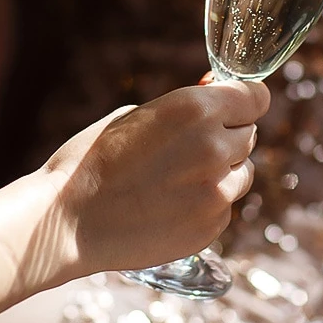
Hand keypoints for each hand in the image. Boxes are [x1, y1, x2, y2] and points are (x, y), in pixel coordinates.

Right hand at [44, 79, 269, 277]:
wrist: (66, 222)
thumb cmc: (92, 161)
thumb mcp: (137, 116)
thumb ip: (185, 110)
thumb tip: (216, 96)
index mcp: (195, 109)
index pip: (256, 97)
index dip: (246, 102)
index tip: (239, 107)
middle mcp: (214, 147)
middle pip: (249, 135)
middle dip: (228, 137)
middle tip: (190, 148)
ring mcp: (217, 190)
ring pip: (244, 172)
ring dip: (224, 172)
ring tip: (178, 179)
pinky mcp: (212, 225)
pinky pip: (226, 206)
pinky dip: (209, 204)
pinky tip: (172, 206)